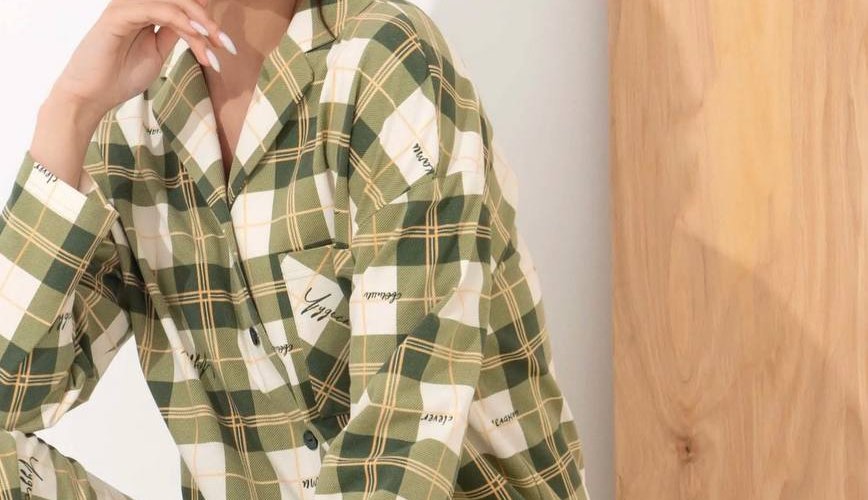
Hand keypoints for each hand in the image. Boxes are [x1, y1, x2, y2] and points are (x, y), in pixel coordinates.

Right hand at [49, 0, 236, 117]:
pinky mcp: (118, 14)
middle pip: (180, 1)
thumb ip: (174, 35)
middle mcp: (136, 5)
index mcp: (145, 12)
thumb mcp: (157, 53)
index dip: (206, 22)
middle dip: (208, 22)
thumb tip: (198, 24)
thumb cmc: (121, 77)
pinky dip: (180, 20)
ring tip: (215, 43)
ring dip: (199, 22)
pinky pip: (156, 9)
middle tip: (226, 45)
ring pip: (173, 3)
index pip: (181, 7)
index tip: (227, 46)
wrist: (92, 96)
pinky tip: (197, 35)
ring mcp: (126, 7)